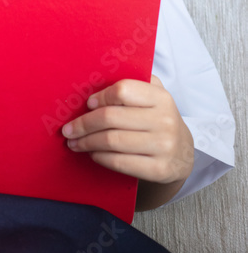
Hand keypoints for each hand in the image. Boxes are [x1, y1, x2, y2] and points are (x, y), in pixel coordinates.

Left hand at [61, 75, 193, 196]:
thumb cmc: (159, 119)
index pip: (123, 90)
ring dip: (87, 142)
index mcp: (161, 97)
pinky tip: (93, 154)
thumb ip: (133, 85)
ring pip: (112, 141)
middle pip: (111, 118)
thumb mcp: (154, 96)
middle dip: (84, 124)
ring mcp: (163, 146)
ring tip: (74, 143)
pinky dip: (100, 157)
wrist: (183, 154)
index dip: (101, 96)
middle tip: (68, 129)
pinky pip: (120, 162)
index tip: (87, 104)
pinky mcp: (158, 170)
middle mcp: (164, 120)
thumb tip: (95, 82)